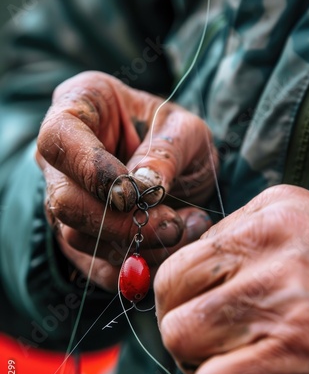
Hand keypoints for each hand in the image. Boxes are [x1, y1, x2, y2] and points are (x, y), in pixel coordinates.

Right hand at [36, 71, 215, 290]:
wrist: (181, 170)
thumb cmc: (176, 138)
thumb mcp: (185, 130)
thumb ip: (166, 151)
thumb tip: (145, 187)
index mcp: (79, 107)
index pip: (58, 138)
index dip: (91, 169)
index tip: (132, 192)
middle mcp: (61, 159)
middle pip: (64, 200)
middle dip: (120, 222)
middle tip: (171, 226)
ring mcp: (66, 200)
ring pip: (77, 236)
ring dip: (135, 245)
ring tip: (182, 230)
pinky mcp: (82, 237)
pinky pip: (96, 264)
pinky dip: (135, 266)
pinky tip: (168, 249)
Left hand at [154, 185, 308, 373]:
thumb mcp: (299, 219)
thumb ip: (242, 235)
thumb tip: (192, 271)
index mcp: (265, 218)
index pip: (177, 264)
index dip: (175, 300)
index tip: (194, 313)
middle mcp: (266, 252)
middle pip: (170, 302)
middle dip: (181, 330)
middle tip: (211, 342)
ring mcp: (279, 301)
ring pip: (182, 340)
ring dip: (201, 363)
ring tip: (237, 363)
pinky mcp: (295, 352)